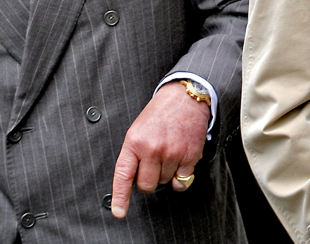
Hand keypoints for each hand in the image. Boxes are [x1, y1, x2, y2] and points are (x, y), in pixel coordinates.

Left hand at [110, 81, 210, 217]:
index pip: (123, 175)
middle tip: (153, 164)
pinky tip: (180, 161)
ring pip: (164, 183)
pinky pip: (181, 182)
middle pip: (146, 186)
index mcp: (134, 142)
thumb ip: (134, 154)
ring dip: (165, 174)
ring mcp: (171, 153)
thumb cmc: (159, 114)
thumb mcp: (138, 130)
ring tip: (168, 153)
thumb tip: (133, 182)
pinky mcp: (189, 156)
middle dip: (148, 181)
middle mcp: (152, 149)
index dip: (120, 197)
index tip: (119, 212)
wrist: (185, 98)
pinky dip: (180, 177)